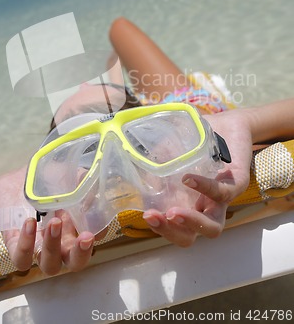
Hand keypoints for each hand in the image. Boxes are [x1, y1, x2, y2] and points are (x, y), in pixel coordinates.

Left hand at [0, 167, 93, 274]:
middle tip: (85, 237)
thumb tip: (94, 191)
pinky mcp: (15, 245)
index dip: (96, 240)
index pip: (90, 243)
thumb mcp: (68, 176)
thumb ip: (82, 183)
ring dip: (54, 247)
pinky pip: (22, 258)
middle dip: (82, 254)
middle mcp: (59, 243)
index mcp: (74, 229)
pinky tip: (29, 222)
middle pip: (75, 263)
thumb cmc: (47, 180)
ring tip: (55, 222)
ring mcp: (38, 246)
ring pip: (50, 265)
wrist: (16, 178)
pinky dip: (26, 244)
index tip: (95, 229)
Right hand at [143, 109, 252, 246]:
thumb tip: (124, 166)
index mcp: (187, 204)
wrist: (228, 124)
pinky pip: (223, 194)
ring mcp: (222, 199)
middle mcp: (204, 207)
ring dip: (191, 223)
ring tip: (173, 213)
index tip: (144, 214)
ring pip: (213, 227)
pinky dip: (204, 188)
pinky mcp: (238, 184)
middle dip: (170, 232)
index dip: (159, 228)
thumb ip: (151, 161)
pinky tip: (188, 180)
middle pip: (189, 237)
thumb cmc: (195, 141)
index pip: (172, 229)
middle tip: (154, 217)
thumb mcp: (168, 151)